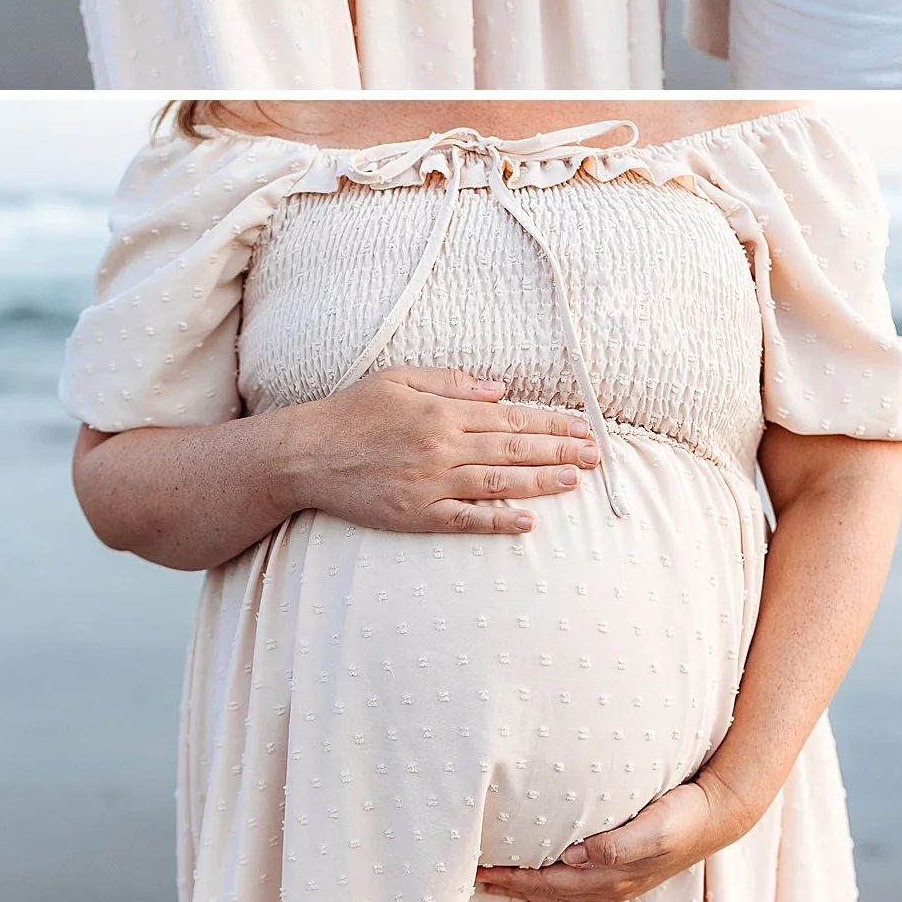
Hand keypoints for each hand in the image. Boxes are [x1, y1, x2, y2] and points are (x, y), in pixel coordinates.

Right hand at [286, 365, 600, 535]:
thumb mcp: (398, 379)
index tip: (582, 426)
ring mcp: (430, 483)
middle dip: (560, 451)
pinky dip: (498, 522)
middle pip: (513, 447)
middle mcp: (442, 446)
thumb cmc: (350, 412)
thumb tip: (500, 390)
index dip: (550, 422)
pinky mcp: (416, 515)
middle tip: (597, 455)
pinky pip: (465, 520)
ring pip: (498, 482)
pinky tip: (527, 522)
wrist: (305, 454)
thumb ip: (451, 382)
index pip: (510, 417)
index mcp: (441, 411)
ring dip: (541, 482)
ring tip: (576, 482)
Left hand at [475, 772, 757, 901]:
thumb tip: (574, 856)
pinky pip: (580, 892)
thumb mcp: (653, 828)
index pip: (550, 881)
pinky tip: (543, 897)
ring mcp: (619, 880)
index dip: (515, 878)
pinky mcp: (626, 870)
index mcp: (611, 873)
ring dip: (529, 891)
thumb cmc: (683, 815)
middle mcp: (610, 883)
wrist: (718, 816)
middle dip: (512, 886)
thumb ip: (615, 845)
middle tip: (476, 878)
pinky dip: (555, 895)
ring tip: (499, 887)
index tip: (482, 871)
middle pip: (550, 891)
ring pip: (562, 894)